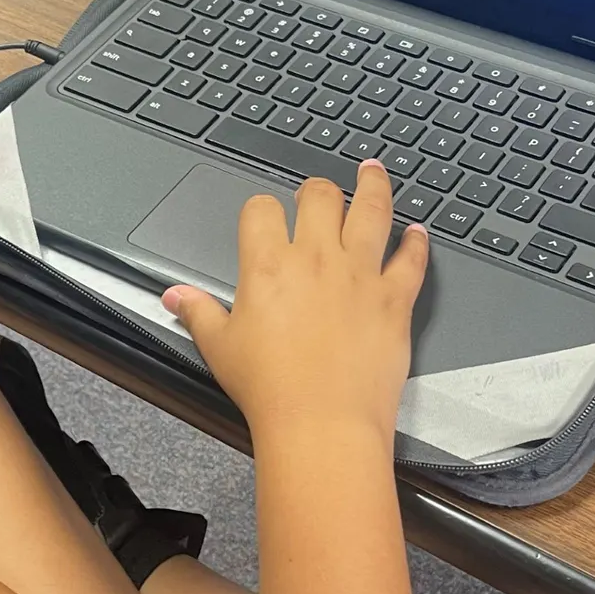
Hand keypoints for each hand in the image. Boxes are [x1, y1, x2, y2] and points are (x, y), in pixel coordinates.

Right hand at [164, 160, 427, 452]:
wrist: (322, 422)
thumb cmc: (271, 390)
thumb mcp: (221, 349)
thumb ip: (199, 313)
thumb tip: (175, 296)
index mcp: (269, 265)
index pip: (262, 210)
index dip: (261, 210)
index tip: (264, 217)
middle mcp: (317, 259)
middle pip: (320, 197)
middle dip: (315, 190)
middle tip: (316, 193)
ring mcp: (361, 275)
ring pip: (373, 211)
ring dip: (374, 186)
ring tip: (374, 171)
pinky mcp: (394, 300)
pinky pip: (411, 260)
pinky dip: (416, 243)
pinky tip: (419, 232)